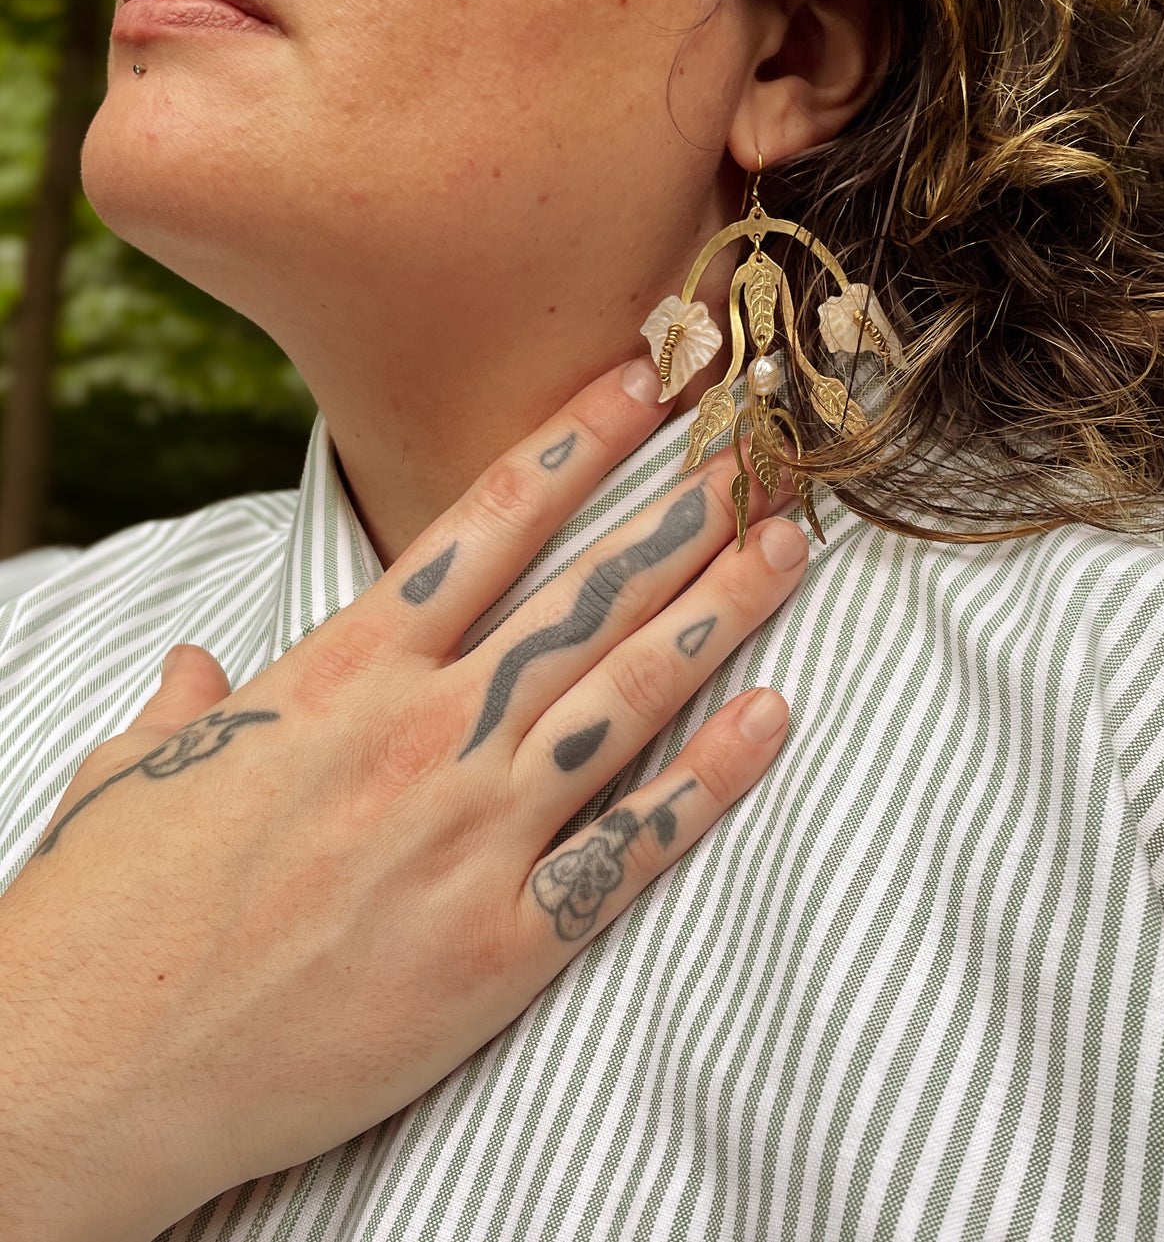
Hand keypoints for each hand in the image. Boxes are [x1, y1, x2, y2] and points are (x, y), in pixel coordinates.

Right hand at [0, 359, 805, 1241]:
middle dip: (683, 511)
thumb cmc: (104, 914)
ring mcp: (467, 835)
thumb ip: (187, 702)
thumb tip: (192, 666)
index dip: (576, 442)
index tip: (642, 380)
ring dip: (719, 615)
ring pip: (624, 696)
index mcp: (337, 673)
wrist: (89, 1069)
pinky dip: (710, 783)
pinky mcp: (500, 944)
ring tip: (789, 548)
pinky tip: (774, 719)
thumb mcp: (132, 770)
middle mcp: (418, 734)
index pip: (482, 525)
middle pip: (582, 594)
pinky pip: (630, 848)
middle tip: (760, 449)